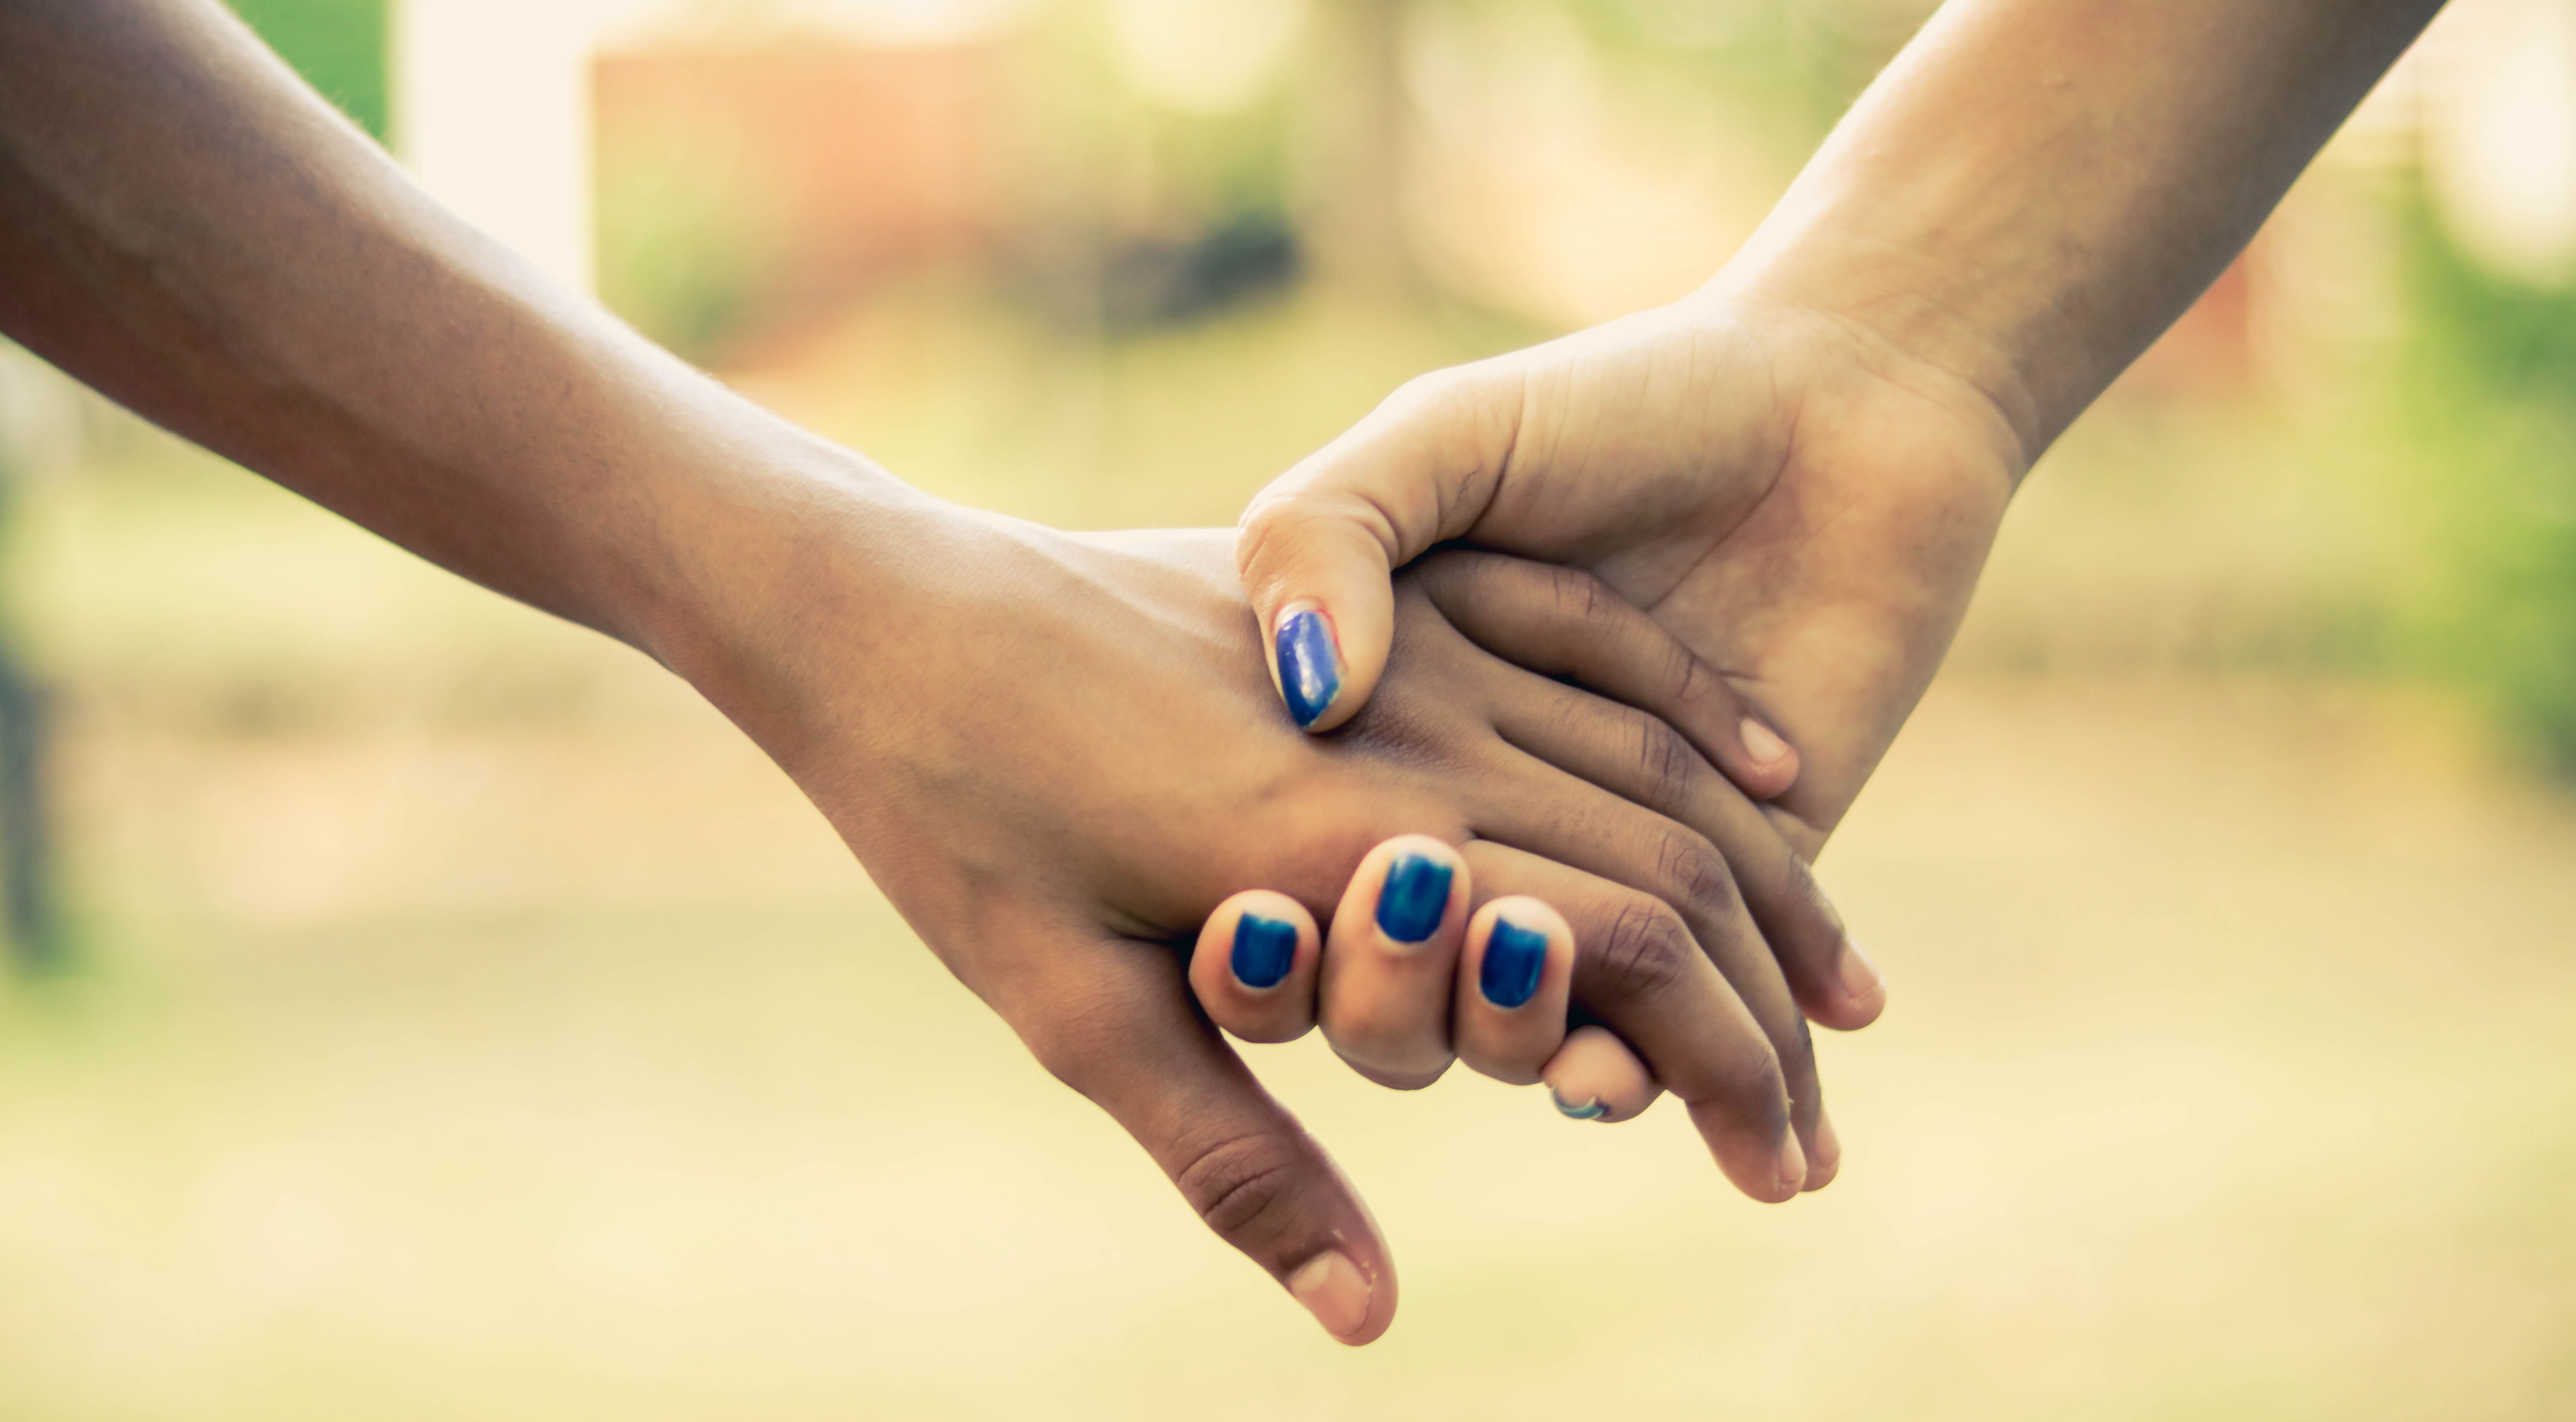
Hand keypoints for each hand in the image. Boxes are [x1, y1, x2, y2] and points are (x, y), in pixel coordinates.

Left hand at [666, 493, 1847, 1342]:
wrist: (885, 607)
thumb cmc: (956, 824)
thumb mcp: (1074, 1011)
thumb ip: (1237, 1156)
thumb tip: (1366, 1316)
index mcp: (1347, 852)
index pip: (1613, 958)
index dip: (1723, 1070)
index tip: (1783, 1168)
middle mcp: (1412, 736)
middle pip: (1664, 868)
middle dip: (1767, 1007)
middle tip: (1819, 1125)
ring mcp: (1411, 644)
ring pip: (1651, 758)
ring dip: (1759, 875)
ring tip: (1838, 986)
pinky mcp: (1392, 582)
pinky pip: (1588, 638)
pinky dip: (1692, 716)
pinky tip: (1764, 771)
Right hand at [1236, 281, 2026, 1024]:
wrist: (1845, 400)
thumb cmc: (1625, 401)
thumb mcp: (1442, 436)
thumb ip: (1333, 531)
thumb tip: (1311, 691)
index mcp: (1389, 717)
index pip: (1294, 864)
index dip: (1263, 928)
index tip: (1253, 936)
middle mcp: (1487, 798)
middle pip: (1412, 960)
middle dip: (1403, 1010)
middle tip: (1401, 1017)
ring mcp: (1612, 845)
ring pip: (1542, 1005)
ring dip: (1532, 1056)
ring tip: (1561, 1070)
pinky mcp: (1738, 880)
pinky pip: (1678, 1010)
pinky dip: (1647, 1063)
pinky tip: (1632, 1086)